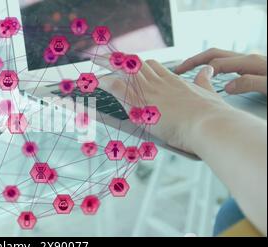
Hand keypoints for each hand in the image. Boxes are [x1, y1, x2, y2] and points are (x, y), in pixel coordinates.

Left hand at [94, 56, 232, 152]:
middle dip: (120, 61)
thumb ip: (203, 81)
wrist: (208, 124)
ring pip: (124, 69)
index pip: (152, 66)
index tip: (131, 65)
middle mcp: (159, 82)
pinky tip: (98, 81)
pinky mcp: (140, 103)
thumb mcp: (208, 93)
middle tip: (107, 59)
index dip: (139, 65)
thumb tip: (207, 70)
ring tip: (96, 63)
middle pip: (135, 64)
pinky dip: (105, 81)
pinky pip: (116, 85)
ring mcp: (148, 91)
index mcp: (174, 81)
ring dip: (109, 65)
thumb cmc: (211, 114)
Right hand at [175, 48, 266, 95]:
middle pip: (214, 55)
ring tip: (189, 72)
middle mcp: (248, 59)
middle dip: (194, 61)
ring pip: (220, 58)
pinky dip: (214, 68)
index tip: (181, 79)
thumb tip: (227, 86)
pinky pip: (227, 65)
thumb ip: (249, 83)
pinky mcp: (252, 69)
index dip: (197, 71)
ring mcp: (250, 63)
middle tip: (178, 69)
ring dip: (203, 63)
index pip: (216, 64)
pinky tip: (212, 78)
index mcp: (249, 62)